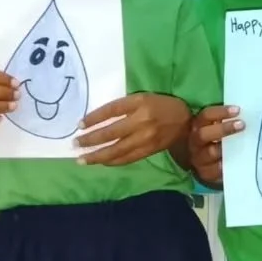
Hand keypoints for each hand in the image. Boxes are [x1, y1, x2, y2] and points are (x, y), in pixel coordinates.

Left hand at [76, 93, 191, 166]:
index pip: (111, 111)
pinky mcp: (150, 150)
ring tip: (83, 160)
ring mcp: (146, 139)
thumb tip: (98, 119)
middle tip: (75, 144)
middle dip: (91, 140)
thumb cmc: (161, 106)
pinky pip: (128, 158)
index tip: (79, 125)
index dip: (94, 118)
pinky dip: (114, 161)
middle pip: (111, 133)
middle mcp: (142, 122)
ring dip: (98, 156)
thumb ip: (123, 106)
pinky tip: (102, 162)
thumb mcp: (142, 98)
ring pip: (118, 150)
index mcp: (139, 104)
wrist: (187, 122)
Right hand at [189, 105, 241, 185]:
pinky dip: (228, 166)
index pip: (206, 116)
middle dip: (223, 129)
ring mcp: (199, 159)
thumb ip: (225, 121)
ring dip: (227, 148)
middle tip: (242, 124)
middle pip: (204, 134)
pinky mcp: (206, 174)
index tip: (237, 110)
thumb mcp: (214, 129)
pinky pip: (217, 171)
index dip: (221, 112)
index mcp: (197, 127)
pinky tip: (239, 162)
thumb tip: (245, 113)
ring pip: (211, 153)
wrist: (202, 163)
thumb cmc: (213, 141)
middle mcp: (195, 143)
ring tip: (244, 145)